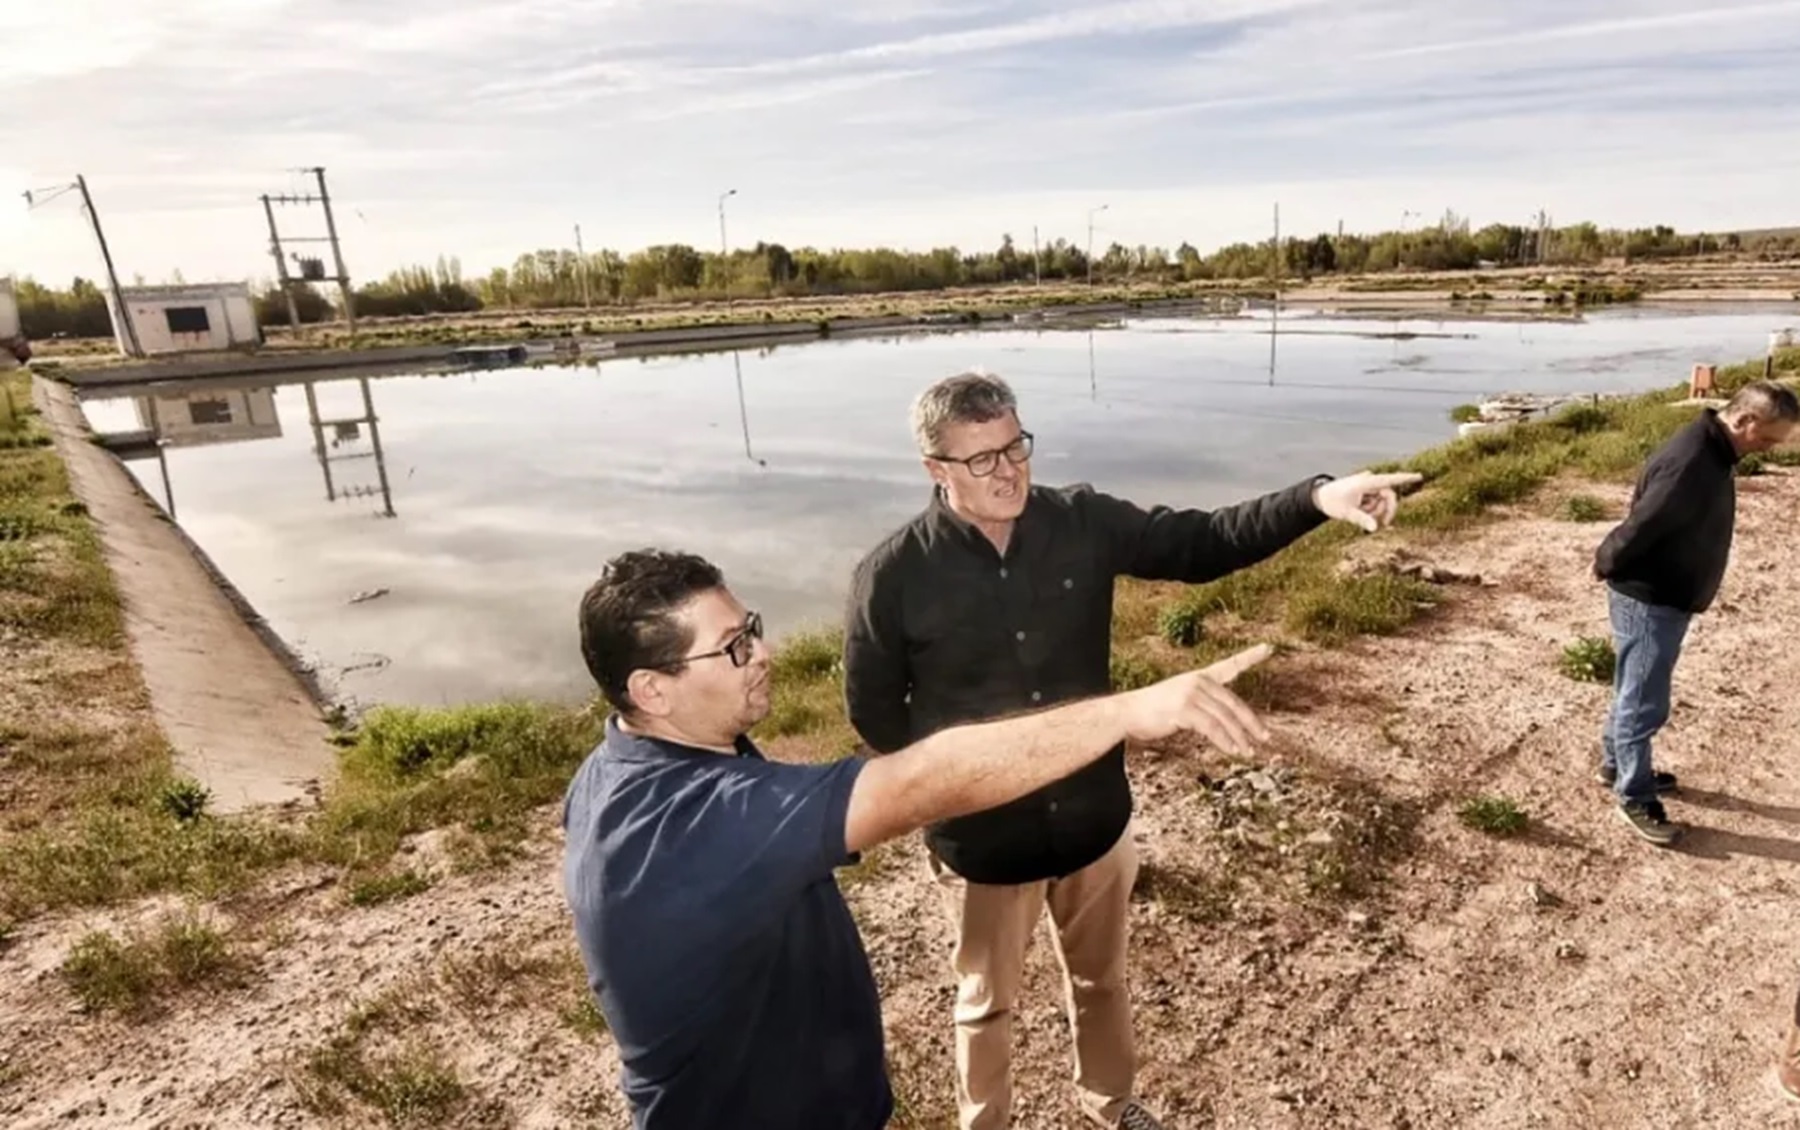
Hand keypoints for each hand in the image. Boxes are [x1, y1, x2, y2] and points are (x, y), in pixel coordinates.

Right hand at [1121, 644, 1273, 755]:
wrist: (1126, 712)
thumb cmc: (1152, 711)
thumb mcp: (1180, 701)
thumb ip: (1203, 707)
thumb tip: (1226, 725)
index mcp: (1199, 677)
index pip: (1229, 665)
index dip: (1250, 656)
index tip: (1268, 647)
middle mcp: (1198, 682)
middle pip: (1233, 703)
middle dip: (1251, 722)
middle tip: (1265, 737)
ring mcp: (1191, 694)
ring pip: (1224, 719)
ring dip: (1239, 738)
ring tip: (1248, 751)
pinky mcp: (1184, 709)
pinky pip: (1212, 728)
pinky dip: (1224, 741)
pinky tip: (1231, 750)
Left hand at [1312, 471, 1422, 532]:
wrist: (1320, 497)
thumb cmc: (1332, 502)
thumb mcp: (1347, 513)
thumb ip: (1362, 520)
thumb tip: (1375, 529)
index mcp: (1366, 482)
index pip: (1389, 480)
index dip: (1405, 478)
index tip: (1419, 476)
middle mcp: (1369, 482)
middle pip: (1389, 496)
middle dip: (1386, 510)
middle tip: (1385, 525)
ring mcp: (1368, 486)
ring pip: (1383, 501)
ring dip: (1376, 510)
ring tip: (1360, 514)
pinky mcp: (1367, 492)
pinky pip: (1376, 502)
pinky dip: (1372, 509)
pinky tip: (1361, 510)